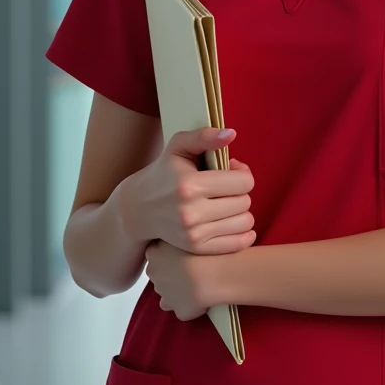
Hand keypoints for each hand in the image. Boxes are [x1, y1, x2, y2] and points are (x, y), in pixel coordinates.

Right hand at [121, 126, 256, 254]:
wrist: (139, 209)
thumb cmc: (164, 172)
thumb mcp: (179, 146)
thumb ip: (204, 136)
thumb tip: (231, 134)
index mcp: (189, 185)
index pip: (243, 182)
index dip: (241, 172)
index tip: (230, 170)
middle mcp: (191, 213)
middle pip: (245, 202)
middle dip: (240, 191)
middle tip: (226, 187)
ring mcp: (193, 235)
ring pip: (245, 222)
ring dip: (241, 211)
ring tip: (226, 203)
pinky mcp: (196, 249)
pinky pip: (237, 244)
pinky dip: (242, 233)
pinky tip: (232, 220)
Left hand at [145, 239, 222, 320]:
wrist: (211, 272)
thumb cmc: (201, 247)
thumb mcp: (186, 230)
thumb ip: (177, 231)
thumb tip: (179, 232)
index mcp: (154, 252)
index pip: (155, 252)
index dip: (169, 252)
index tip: (183, 250)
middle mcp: (154, 273)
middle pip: (159, 272)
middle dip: (170, 271)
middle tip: (190, 265)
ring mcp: (164, 294)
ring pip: (168, 292)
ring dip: (177, 289)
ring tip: (198, 281)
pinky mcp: (179, 310)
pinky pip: (181, 308)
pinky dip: (187, 304)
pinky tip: (201, 296)